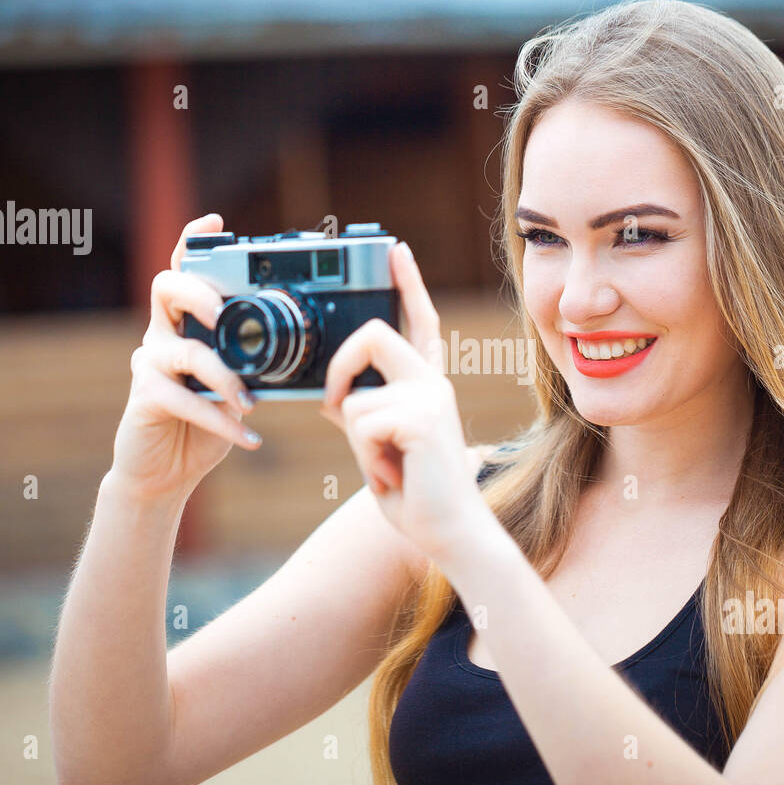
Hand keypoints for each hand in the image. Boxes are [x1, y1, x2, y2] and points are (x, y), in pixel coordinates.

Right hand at [111, 214, 262, 499]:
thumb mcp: (239, 386)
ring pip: (185, 351)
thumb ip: (256, 363)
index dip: (194, 243)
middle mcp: (163, 334)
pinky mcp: (146, 398)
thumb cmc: (207, 422)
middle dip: (199, 292)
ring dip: (225, 377)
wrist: (166, 472)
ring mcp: (151, 364)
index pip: (185, 272)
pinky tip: (250, 439)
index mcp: (186, 322)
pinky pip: (186, 401)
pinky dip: (221, 421)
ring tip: (251, 403)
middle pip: (166, 288)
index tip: (216, 222)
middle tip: (225, 313)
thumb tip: (304, 352)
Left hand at [321, 242, 491, 561]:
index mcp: (426, 384)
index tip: (396, 250)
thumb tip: (333, 395)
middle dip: (340, 369)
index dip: (407, 283)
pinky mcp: (423, 418)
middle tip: (335, 406)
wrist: (450, 534)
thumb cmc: (416, 496)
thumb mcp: (380, 447)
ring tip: (389, 468)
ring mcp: (432, 397)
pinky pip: (363, 425)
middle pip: (373, 335)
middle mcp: (433, 382)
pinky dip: (367, 459)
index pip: (419, 322)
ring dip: (358, 445)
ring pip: (356, 400)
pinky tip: (396, 476)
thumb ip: (363, 414)